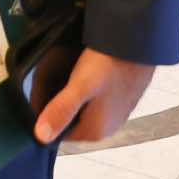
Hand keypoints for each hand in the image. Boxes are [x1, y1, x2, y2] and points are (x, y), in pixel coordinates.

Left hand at [32, 48, 155, 144]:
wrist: (140, 41)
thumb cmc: (110, 63)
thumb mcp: (80, 85)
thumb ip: (61, 110)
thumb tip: (40, 136)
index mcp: (95, 131)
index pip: (59, 133)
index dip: (46, 116)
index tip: (38, 93)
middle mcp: (107, 127)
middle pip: (71, 121)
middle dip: (59, 104)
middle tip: (51, 78)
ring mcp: (116, 114)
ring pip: (83, 109)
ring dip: (72, 95)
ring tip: (65, 73)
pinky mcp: (122, 99)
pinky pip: (95, 100)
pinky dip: (86, 90)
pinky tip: (83, 72)